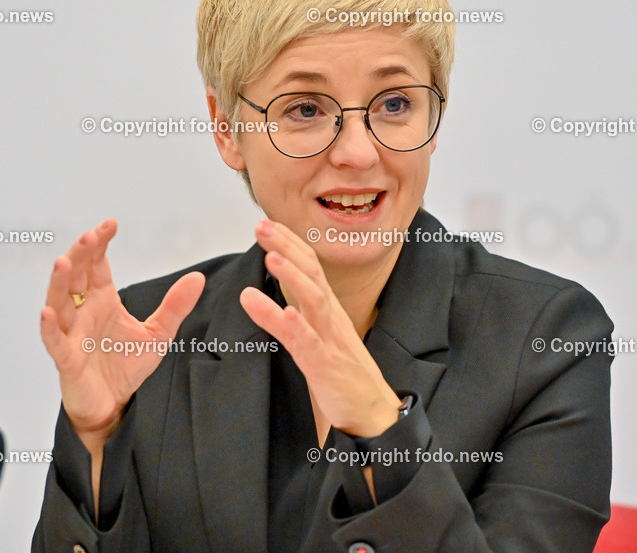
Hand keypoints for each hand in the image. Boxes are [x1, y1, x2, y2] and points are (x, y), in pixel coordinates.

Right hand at [39, 219, 204, 445]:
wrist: (113, 405)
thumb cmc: (125, 367)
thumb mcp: (159, 333)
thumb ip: (175, 305)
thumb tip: (197, 278)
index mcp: (102, 301)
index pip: (96, 265)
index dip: (99, 244)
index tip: (110, 225)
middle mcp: (84, 313)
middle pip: (74, 276)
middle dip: (79, 255)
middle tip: (89, 236)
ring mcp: (72, 334)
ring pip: (59, 303)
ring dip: (59, 283)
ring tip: (63, 262)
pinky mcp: (67, 360)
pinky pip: (55, 341)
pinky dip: (49, 328)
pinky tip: (48, 313)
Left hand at [239, 219, 401, 437]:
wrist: (374, 412)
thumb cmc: (345, 376)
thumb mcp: (319, 340)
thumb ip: (298, 319)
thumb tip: (279, 302)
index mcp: (328, 311)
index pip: (310, 267)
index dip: (288, 244)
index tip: (266, 224)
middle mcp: (331, 318)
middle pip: (311, 273)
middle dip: (286, 247)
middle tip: (262, 226)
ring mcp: (331, 340)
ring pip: (314, 300)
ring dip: (292, 277)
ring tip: (271, 258)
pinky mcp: (327, 366)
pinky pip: (311, 343)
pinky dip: (297, 327)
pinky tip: (285, 313)